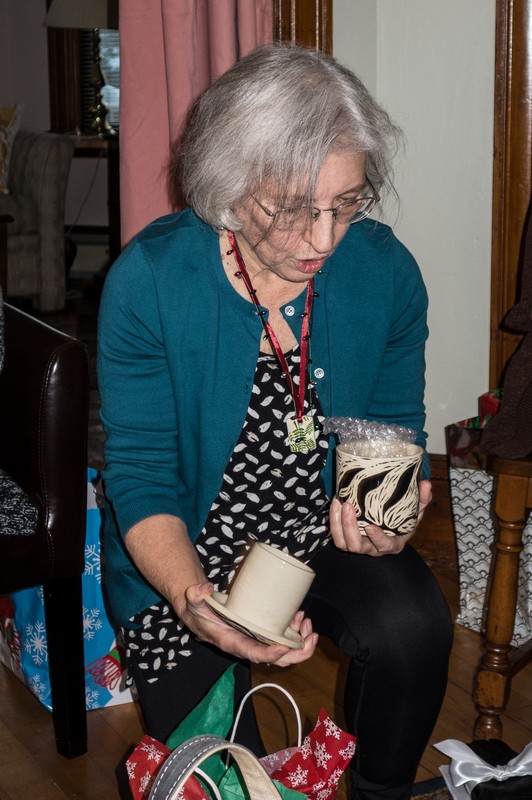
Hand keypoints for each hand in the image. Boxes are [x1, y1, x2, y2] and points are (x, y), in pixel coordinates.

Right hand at [180, 582, 317, 666]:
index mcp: (234, 642)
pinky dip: (294, 631)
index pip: (254, 654)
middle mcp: (249, 645)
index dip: (270, 654)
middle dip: (297, 652)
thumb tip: (205, 589)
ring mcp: (257, 639)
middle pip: (277, 659)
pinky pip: (281, 638)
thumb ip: (195, 595)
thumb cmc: (199, 610)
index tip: (284, 647)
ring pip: (284, 650)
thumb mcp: (194, 602)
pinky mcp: (261, 632)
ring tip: (306, 622)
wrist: (200, 614)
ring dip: (300, 641)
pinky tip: (298, 617)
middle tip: (310, 634)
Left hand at [329, 479, 431, 555]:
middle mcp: (373, 548)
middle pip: (357, 546)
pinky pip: (336, 535)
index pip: (384, 546)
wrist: (390, 522)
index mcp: (392, 543)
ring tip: (339, 502)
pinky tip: (335, 503)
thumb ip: (422, 499)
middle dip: (349, 527)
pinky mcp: (347, 539)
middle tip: (348, 505)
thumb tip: (427, 484)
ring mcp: (359, 545)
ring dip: (337, 524)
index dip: (376, 538)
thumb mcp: (416, 510)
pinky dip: (333, 521)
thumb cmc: (404, 519)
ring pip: (343, 543)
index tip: (370, 525)